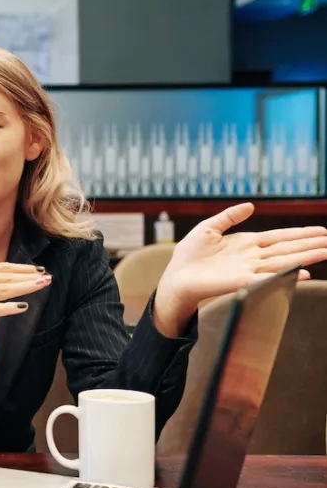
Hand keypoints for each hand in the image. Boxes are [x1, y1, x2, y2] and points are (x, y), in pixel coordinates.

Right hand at [0, 261, 50, 340]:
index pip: (1, 268)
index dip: (21, 269)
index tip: (38, 270)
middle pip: (6, 276)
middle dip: (28, 277)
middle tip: (48, 277)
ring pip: (2, 290)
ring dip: (24, 288)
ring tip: (41, 286)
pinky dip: (8, 307)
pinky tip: (22, 306)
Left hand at [154, 203, 326, 337]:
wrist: (176, 277)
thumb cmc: (189, 256)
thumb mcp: (208, 228)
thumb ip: (229, 216)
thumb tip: (250, 205)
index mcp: (246, 243)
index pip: (280, 237)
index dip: (300, 234)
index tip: (322, 231)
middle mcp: (252, 257)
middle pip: (287, 248)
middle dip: (310, 244)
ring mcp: (249, 269)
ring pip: (283, 261)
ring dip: (305, 257)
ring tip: (326, 252)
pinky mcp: (241, 281)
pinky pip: (267, 277)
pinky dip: (285, 275)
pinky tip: (303, 272)